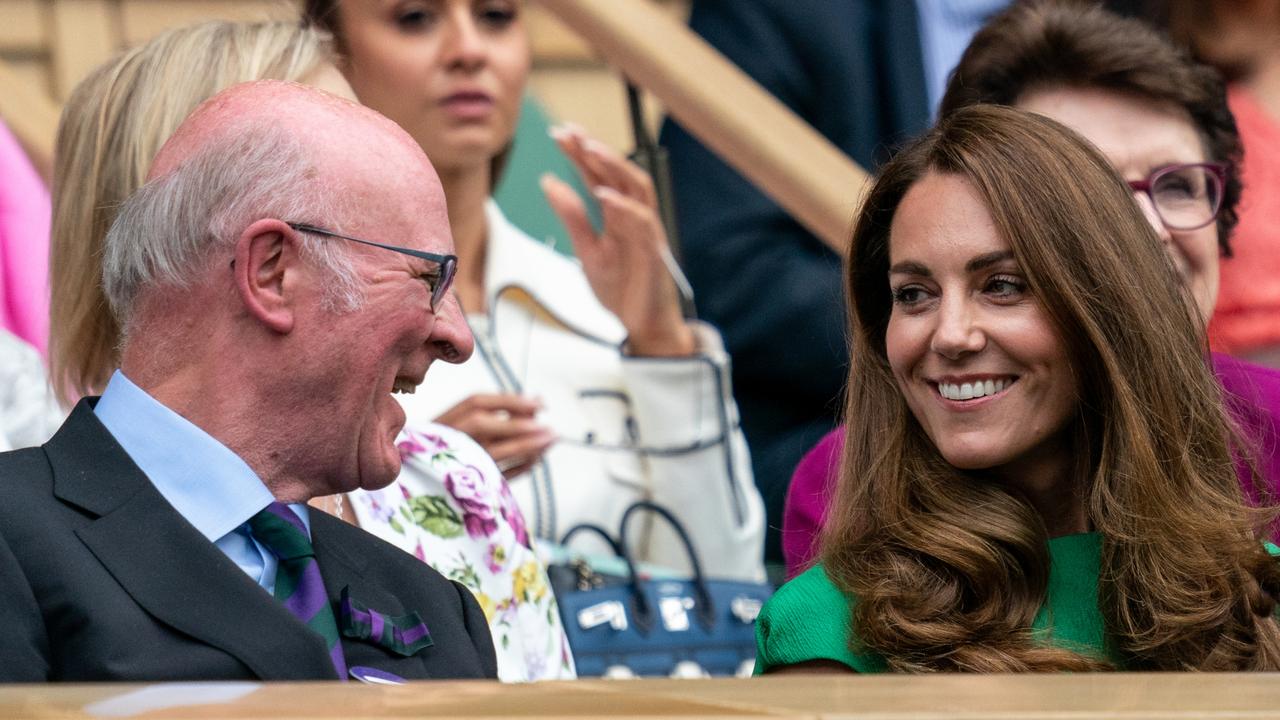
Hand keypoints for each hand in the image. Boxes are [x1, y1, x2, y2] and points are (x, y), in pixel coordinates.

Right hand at [434, 394, 554, 478]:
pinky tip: (536, 459)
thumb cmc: (448, 447)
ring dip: (528, 446)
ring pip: (495, 452)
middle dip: (520, 424)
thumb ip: (495, 413)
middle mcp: (448, 438)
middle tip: (550, 427)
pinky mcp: (468, 485)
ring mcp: (457, 462)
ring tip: (551, 440)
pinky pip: (499, 476)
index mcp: (446, 419)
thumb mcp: (463, 424)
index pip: (477, 402)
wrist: (421, 477)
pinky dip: (521, 467)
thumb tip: (537, 403)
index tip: (540, 403)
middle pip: (484, 425)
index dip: (510, 400)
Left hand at [542, 124, 695, 356]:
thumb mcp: (587, 251)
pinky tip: (604, 195)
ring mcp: (648, 233)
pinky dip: (624, 208)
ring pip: (637, 189)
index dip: (580, 154)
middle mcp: (635, 217)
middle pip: (619, 174)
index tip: (559, 133)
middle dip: (596, 151)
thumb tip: (549, 181)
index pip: (598, 176)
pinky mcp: (654, 253)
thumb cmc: (622, 288)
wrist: (644, 325)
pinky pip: (644, 224)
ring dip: (614, 168)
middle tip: (572, 132)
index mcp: (618, 215)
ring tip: (590, 151)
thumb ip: (572, 218)